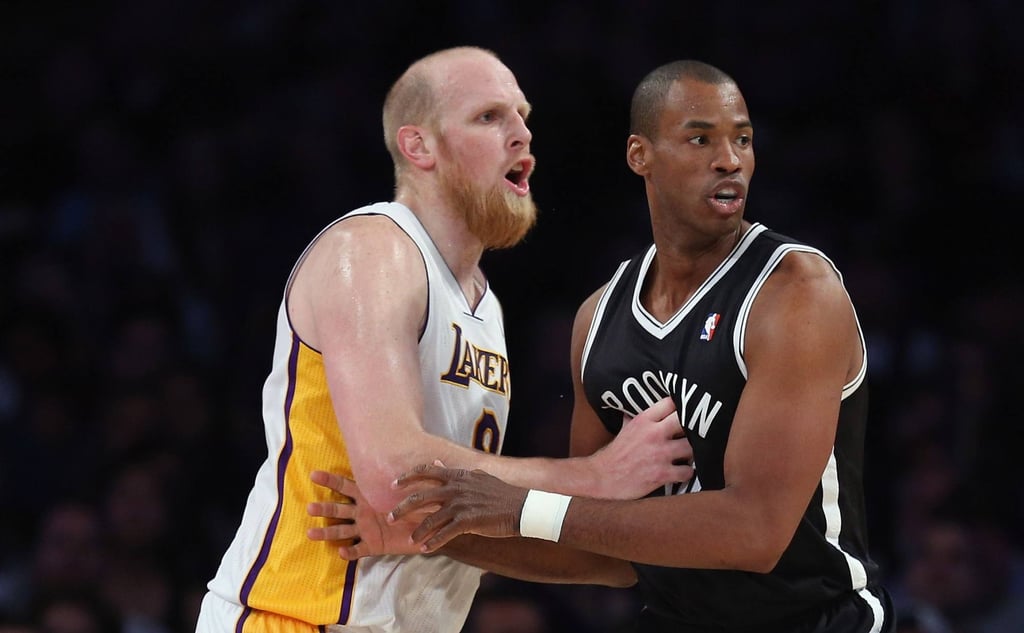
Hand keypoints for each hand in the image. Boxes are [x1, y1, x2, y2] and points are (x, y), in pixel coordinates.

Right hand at [306, 471, 420, 558]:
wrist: (425, 530)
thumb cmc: (417, 507)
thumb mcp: (417, 492)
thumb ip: (420, 479)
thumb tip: (439, 459)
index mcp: (368, 496)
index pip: (345, 486)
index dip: (329, 480)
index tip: (313, 475)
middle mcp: (362, 512)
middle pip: (337, 510)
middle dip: (323, 508)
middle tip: (309, 508)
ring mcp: (365, 530)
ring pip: (341, 531)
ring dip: (326, 533)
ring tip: (310, 534)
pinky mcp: (372, 546)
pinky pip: (358, 549)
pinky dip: (349, 552)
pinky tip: (341, 552)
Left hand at [387, 464, 527, 552]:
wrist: (521, 507)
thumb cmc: (499, 493)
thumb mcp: (477, 477)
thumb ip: (455, 472)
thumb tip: (437, 464)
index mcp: (458, 475)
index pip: (426, 471)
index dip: (407, 476)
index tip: (393, 484)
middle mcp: (456, 488)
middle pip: (420, 497)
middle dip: (402, 508)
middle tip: (390, 517)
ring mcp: (461, 505)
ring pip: (430, 520)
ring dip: (418, 532)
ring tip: (411, 541)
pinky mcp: (468, 521)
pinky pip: (444, 534)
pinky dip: (433, 542)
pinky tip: (426, 549)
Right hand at [590, 397, 693, 498]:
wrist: (602, 477)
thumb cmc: (614, 453)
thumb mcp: (623, 428)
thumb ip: (634, 416)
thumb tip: (635, 404)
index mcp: (644, 420)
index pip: (671, 403)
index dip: (681, 406)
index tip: (686, 411)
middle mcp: (654, 434)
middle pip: (686, 422)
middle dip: (692, 427)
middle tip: (694, 433)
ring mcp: (659, 454)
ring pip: (692, 448)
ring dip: (693, 452)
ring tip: (689, 454)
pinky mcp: (662, 474)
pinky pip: (687, 471)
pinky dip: (687, 473)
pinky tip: (683, 471)